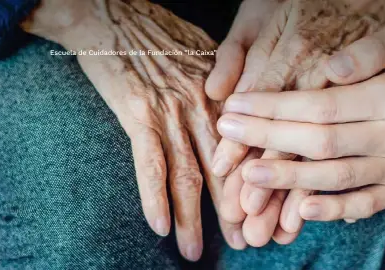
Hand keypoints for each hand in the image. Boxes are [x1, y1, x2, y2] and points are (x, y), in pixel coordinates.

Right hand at [23, 0, 237, 260]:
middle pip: (227, 170)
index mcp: (227, 96)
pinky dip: (154, 198)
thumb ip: (227, 91)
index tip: (268, 212)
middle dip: (236, 211)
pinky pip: (149, 164)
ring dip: (194, 218)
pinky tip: (160, 227)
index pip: (251, 149)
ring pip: (189, 174)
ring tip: (199, 251)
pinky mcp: (138, 114)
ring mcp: (173, 111)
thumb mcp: (209, 55)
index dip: (260, 185)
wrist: (115, 14)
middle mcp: (207, 107)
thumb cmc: (162, 34)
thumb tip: (240, 116)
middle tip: (247, 242)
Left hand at [217, 17, 384, 221]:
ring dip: (288, 179)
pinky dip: (332, 209)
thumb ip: (369, 49)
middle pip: (321, 143)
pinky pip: (365, 204)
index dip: (275, 108)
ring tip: (248, 174)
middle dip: (268, 139)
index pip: (322, 105)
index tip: (237, 106)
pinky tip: (299, 207)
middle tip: (228, 135)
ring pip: (336, 178)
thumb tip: (328, 70)